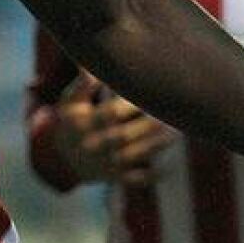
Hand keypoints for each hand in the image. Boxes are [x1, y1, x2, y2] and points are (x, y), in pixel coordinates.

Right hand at [50, 73, 176, 186]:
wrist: (65, 159)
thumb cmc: (72, 121)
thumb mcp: (70, 101)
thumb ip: (84, 83)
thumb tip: (97, 63)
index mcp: (84, 123)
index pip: (109, 114)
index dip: (130, 104)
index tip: (147, 93)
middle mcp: (94, 145)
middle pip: (125, 136)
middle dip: (149, 125)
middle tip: (170, 112)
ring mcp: (105, 163)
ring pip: (134, 156)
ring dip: (157, 144)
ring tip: (178, 131)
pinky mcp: (115, 177)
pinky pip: (136, 180)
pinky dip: (153, 175)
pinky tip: (170, 165)